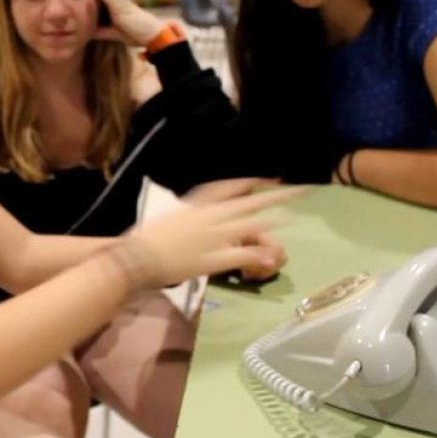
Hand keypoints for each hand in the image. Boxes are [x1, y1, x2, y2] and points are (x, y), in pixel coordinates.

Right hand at [113, 179, 304, 289]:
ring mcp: (214, 238)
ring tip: (292, 217)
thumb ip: (187, 216)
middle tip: (299, 189)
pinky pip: (241, 256)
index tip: (268, 179)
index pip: (228, 188)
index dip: (250, 183)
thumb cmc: (146, 238)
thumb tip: (196, 217)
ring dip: (272, 221)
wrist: (137, 258)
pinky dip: (257, 256)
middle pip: (248, 202)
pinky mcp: (214, 259)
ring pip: (250, 226)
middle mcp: (209, 217)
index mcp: (196, 205)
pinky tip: (273, 257)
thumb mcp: (169, 218)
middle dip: (275, 195)